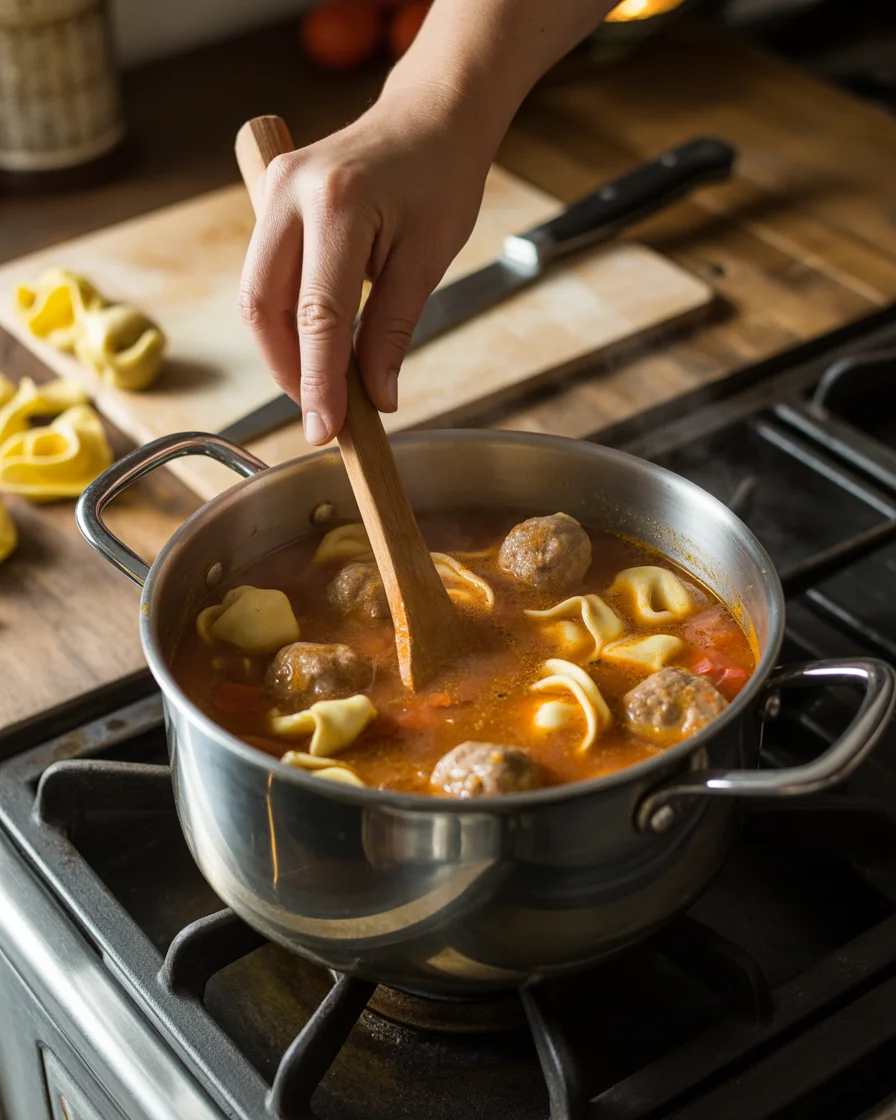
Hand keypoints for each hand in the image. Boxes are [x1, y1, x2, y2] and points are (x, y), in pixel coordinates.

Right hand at [238, 86, 491, 443]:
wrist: (429, 115)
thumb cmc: (440, 177)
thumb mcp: (428, 258)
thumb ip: (394, 330)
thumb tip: (376, 398)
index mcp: (339, 203)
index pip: (318, 315)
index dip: (318, 381)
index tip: (325, 431)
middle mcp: (290, 192)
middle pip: (263, 306)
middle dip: (287, 369)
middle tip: (322, 412)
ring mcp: (272, 189)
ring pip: (255, 294)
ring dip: (281, 348)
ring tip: (321, 384)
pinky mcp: (269, 197)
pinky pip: (264, 274)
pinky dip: (284, 318)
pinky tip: (313, 343)